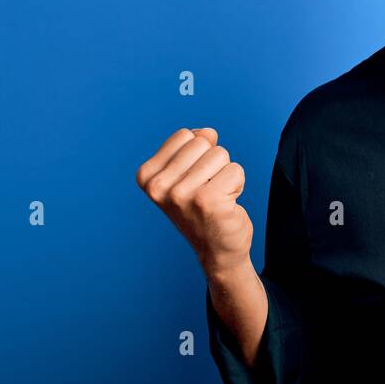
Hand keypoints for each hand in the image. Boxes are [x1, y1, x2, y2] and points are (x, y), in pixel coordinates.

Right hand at [135, 127, 253, 277]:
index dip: (198, 154)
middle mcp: (158, 186)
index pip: (185, 135)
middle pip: (202, 142)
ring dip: (225, 174)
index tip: (194, 180)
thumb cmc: (203, 208)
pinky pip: (235, 170)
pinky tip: (226, 204)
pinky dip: (238, 184)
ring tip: (216, 197)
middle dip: (213, 162)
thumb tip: (208, 132)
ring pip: (220, 154)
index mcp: (146, 176)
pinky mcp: (207, 201)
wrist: (217, 251)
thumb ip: (193, 145)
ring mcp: (181, 194)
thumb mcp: (187, 173)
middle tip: (208, 190)